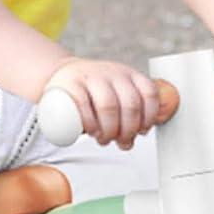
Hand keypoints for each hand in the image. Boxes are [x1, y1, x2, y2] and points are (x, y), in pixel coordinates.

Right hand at [41, 57, 161, 149]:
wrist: (64, 76)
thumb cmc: (95, 93)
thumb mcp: (119, 93)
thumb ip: (136, 109)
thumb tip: (147, 130)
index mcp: (130, 75)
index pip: (149, 93)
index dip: (149, 117)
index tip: (142, 131)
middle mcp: (113, 72)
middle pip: (130, 104)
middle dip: (128, 130)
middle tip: (121, 141)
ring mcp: (91, 76)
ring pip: (108, 105)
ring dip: (110, 130)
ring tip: (104, 139)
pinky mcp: (71, 83)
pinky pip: (84, 104)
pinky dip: (90, 123)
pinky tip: (92, 131)